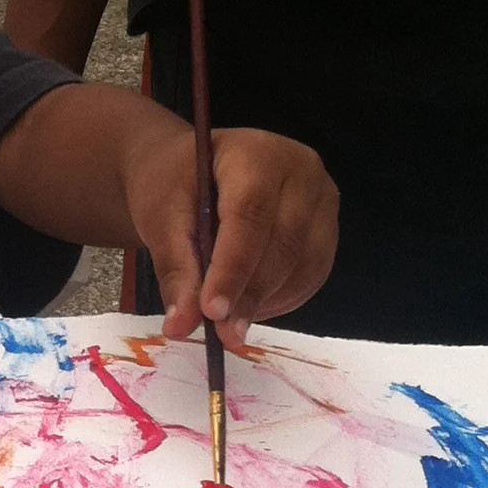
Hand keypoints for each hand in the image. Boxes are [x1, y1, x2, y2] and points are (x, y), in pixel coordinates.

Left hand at [125, 124, 337, 342]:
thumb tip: (182, 325)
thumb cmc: (173, 185)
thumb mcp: (160, 217)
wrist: (190, 172)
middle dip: (251, 294)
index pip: (250, 215)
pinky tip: (250, 309)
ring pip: (304, 265)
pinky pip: (312, 275)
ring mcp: (322, 200)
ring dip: (266, 302)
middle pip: (284, 243)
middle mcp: (302, 170)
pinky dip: (281, 300)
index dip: (233, 267)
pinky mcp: (327, 229)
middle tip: (221, 334)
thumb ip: (175, 269)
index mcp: (257, 152)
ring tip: (229, 324)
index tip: (211, 311)